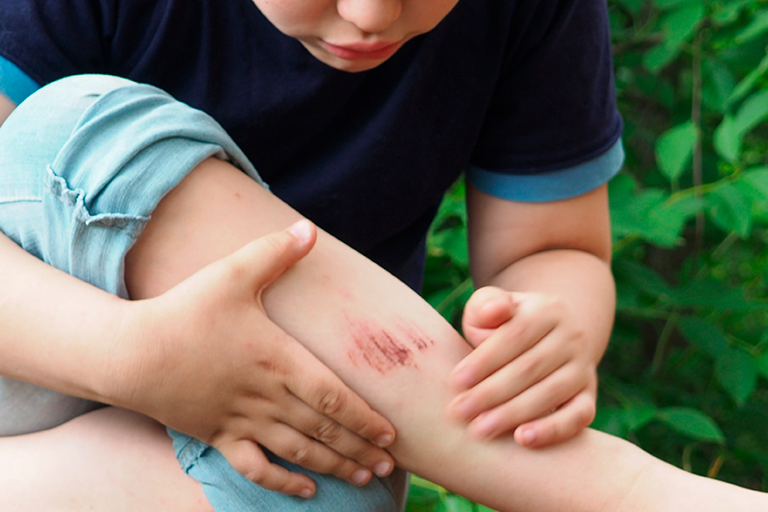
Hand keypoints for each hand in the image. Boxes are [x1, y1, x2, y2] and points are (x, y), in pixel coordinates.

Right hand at [114, 220, 395, 497]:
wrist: (130, 353)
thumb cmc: (184, 311)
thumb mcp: (231, 273)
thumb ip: (274, 253)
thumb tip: (311, 229)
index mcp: (278, 361)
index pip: (333, 397)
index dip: (365, 418)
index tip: (391, 434)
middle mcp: (267, 397)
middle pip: (324, 430)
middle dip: (360, 448)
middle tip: (390, 465)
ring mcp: (242, 421)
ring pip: (299, 452)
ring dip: (334, 466)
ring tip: (363, 478)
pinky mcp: (218, 437)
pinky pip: (256, 468)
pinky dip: (283, 484)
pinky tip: (306, 492)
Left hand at [447, 286, 596, 447]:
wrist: (547, 338)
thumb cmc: (504, 325)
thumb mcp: (491, 306)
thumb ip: (486, 305)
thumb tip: (495, 310)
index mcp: (548, 310)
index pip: (514, 336)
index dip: (484, 360)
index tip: (455, 382)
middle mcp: (572, 337)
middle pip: (530, 368)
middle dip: (490, 393)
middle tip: (459, 412)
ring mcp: (583, 368)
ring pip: (550, 393)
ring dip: (512, 414)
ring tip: (480, 429)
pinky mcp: (588, 396)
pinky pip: (577, 416)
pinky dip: (553, 430)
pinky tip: (523, 439)